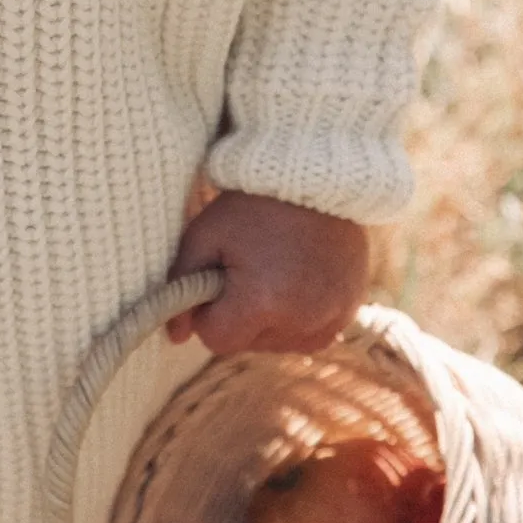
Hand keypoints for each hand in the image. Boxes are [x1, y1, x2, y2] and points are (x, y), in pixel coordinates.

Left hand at [166, 189, 370, 354]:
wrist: (315, 179)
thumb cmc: (251, 205)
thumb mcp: (204, 236)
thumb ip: (180, 287)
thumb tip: (174, 336)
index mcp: (260, 302)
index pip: (216, 339)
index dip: (208, 312)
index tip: (216, 280)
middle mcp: (300, 319)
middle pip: (248, 343)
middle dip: (239, 316)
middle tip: (247, 269)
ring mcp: (330, 317)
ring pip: (279, 343)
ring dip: (269, 320)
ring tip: (273, 272)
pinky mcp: (348, 311)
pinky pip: (311, 335)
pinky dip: (299, 317)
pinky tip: (297, 281)